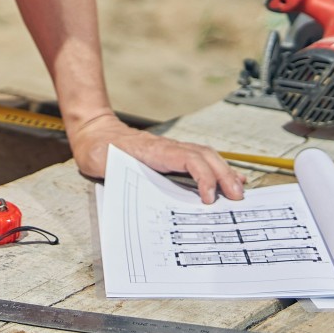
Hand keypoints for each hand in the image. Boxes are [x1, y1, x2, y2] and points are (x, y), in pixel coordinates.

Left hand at [67, 110, 245, 202]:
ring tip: (239, 190)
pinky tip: (226, 179)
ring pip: (206, 156)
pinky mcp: (171, 157)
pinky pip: (199, 160)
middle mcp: (168, 148)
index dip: (203, 177)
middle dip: (224, 175)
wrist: (94, 134)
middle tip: (238, 197)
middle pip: (205, 155)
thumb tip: (129, 188)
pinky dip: (215, 170)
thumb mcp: (103, 161)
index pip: (189, 159)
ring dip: (224, 172)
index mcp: (154, 150)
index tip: (208, 198)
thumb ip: (116, 171)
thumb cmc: (98, 149)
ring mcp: (171, 151)